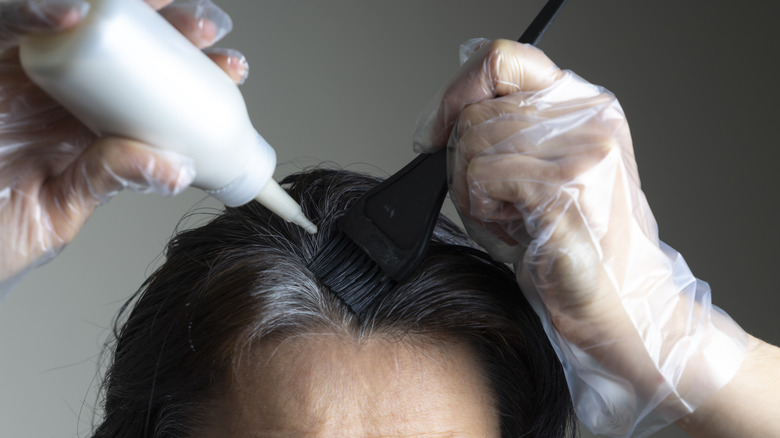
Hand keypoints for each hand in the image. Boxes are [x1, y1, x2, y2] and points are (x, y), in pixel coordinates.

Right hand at [0, 0, 248, 294]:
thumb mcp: (60, 208)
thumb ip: (109, 180)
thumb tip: (177, 168)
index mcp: (81, 123)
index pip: (143, 86)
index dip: (188, 72)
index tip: (233, 70)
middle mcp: (51, 90)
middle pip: (115, 44)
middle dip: (167, 31)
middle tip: (211, 30)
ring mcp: (12, 73)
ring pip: (66, 18)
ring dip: (118, 9)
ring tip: (166, 7)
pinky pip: (2, 25)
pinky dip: (35, 12)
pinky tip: (74, 12)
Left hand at [414, 39, 746, 435]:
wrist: (621, 305)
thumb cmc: (570, 245)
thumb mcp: (531, 173)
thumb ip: (497, 133)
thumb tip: (443, 118)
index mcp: (582, 104)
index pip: (502, 59)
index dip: (458, 91)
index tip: (439, 129)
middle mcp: (589, 115)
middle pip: (476, 111)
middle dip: (462, 164)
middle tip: (493, 202)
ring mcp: (583, 148)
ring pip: (472, 144)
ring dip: (472, 191)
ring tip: (512, 218)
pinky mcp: (569, 186)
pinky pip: (483, 177)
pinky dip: (482, 210)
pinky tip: (515, 229)